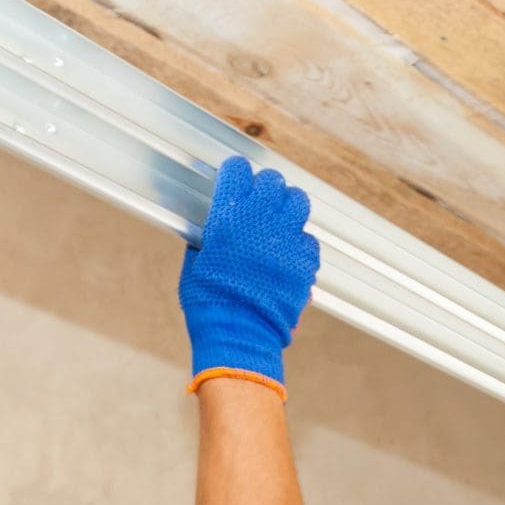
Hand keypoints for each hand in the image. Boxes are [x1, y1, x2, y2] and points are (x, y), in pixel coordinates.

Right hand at [180, 156, 320, 393]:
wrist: (239, 334)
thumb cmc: (209, 302)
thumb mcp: (195, 263)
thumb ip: (206, 238)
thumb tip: (210, 228)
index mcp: (229, 216)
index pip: (238, 171)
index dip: (235, 172)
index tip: (235, 176)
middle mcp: (261, 220)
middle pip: (272, 181)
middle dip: (264, 186)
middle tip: (258, 198)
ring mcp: (288, 239)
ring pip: (298, 201)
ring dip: (287, 204)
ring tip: (280, 217)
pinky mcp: (305, 261)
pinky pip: (308, 239)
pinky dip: (299, 242)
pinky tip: (287, 252)